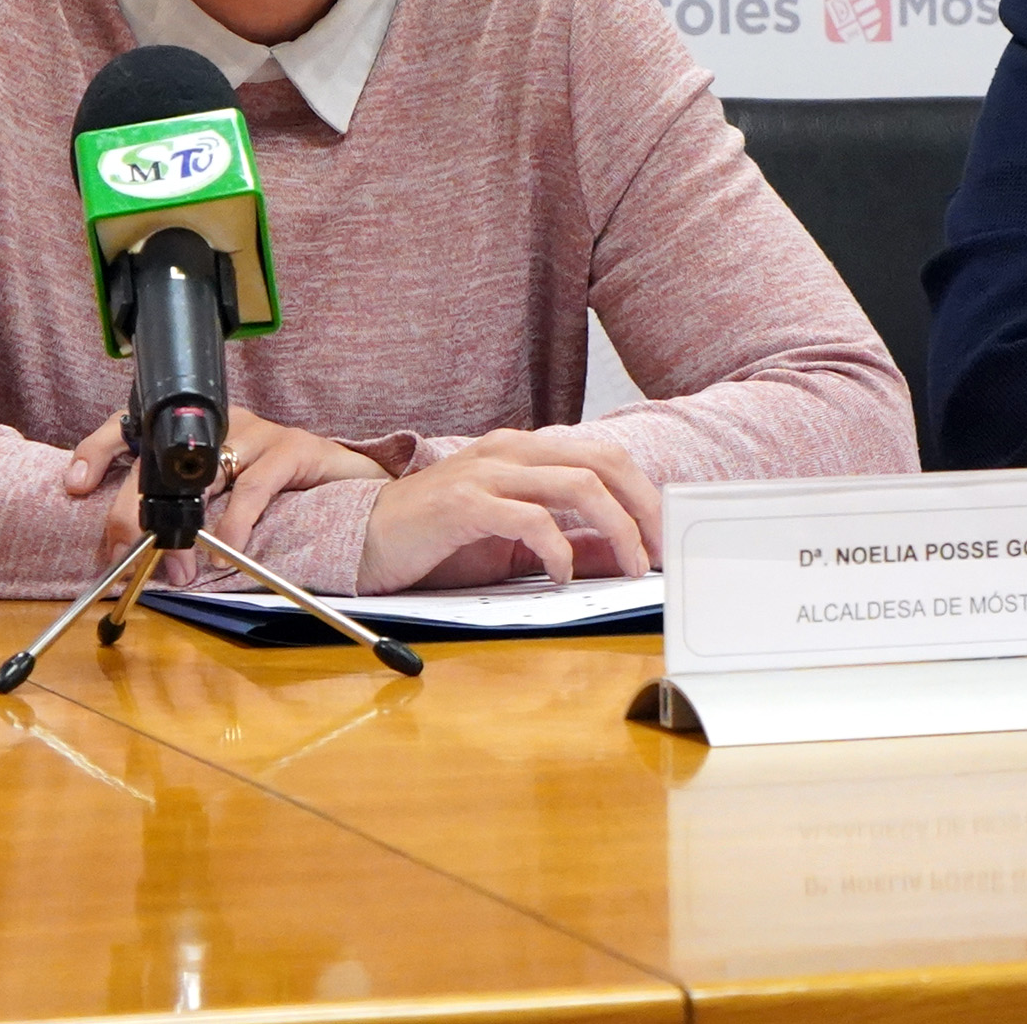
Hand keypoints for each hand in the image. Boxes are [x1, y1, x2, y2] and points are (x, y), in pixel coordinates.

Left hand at [61, 410, 387, 565]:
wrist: (359, 489)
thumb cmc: (288, 498)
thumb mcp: (225, 505)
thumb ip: (189, 519)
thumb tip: (139, 557)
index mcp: (197, 432)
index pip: (134, 428)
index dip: (98, 451)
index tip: (73, 485)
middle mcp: (222, 424)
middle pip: (159, 459)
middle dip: (132, 508)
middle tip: (120, 548)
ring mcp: (257, 432)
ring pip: (202, 477)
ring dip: (184, 530)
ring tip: (176, 568)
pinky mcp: (292, 447)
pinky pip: (252, 488)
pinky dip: (234, 526)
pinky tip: (226, 554)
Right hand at [355, 430, 662, 592]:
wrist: (364, 540)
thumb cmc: (438, 542)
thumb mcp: (513, 544)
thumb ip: (565, 541)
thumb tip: (621, 556)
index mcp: (523, 452)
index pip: (603, 455)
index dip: (643, 493)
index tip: (662, 535)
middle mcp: (510, 451)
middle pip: (602, 461)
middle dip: (642, 507)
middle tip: (658, 551)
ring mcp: (487, 472)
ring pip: (578, 483)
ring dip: (616, 528)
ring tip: (628, 565)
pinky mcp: (465, 503)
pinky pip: (531, 518)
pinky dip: (559, 548)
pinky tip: (562, 575)